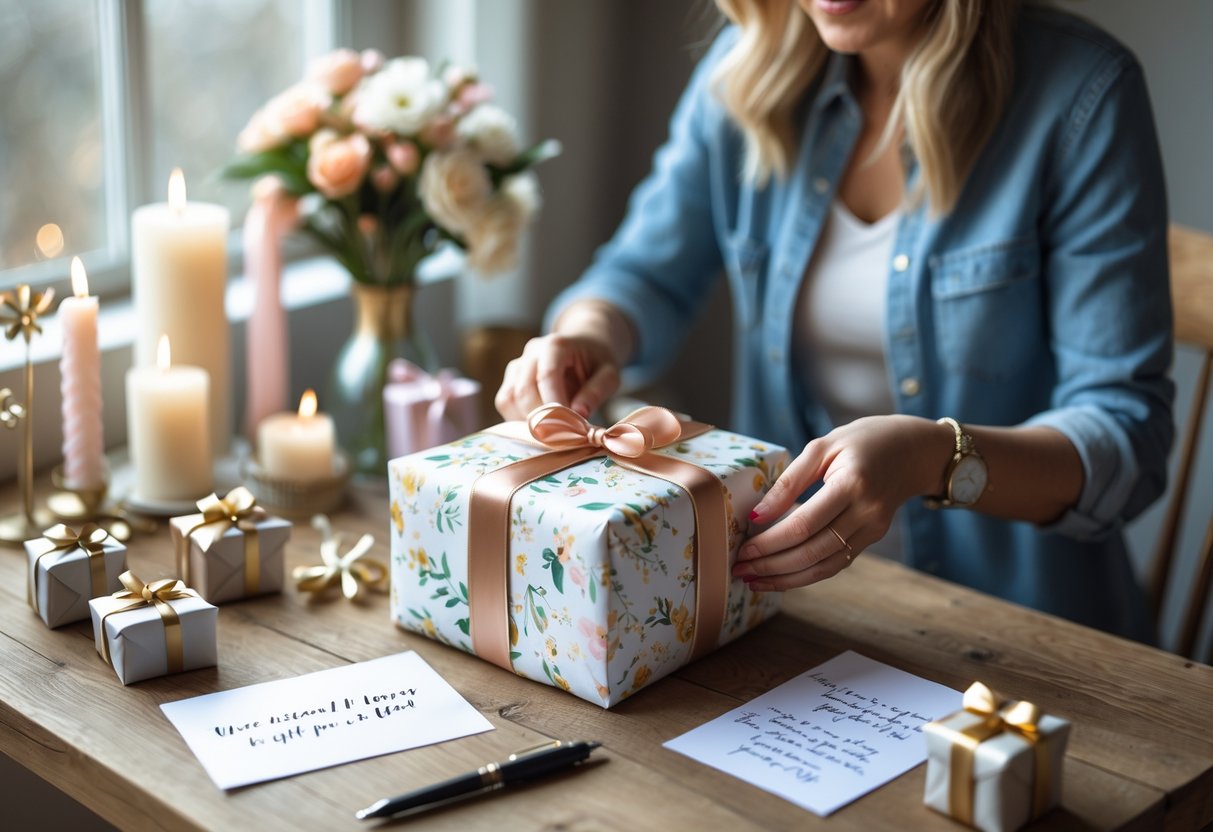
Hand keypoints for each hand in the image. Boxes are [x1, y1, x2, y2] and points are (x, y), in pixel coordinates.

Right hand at [494, 333, 621, 419]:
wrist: (584, 348)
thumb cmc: (597, 362)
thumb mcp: (610, 374)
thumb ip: (597, 391)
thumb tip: (579, 413)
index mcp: (556, 345)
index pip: (547, 375)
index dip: (554, 404)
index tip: (568, 427)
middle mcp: (531, 352)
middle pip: (523, 390)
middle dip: (542, 418)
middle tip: (562, 434)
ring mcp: (517, 365)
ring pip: (509, 398)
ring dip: (527, 420)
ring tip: (551, 430)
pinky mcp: (510, 379)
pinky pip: (505, 402)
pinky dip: (517, 419)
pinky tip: (540, 424)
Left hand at [731, 415, 950, 590]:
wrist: (913, 450)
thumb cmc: (862, 441)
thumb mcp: (822, 447)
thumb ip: (789, 481)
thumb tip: (757, 516)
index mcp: (852, 484)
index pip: (804, 524)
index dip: (771, 541)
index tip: (743, 548)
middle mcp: (866, 512)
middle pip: (812, 551)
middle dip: (772, 566)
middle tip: (739, 569)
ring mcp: (873, 529)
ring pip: (825, 566)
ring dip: (787, 578)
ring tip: (753, 581)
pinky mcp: (873, 538)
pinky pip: (836, 563)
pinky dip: (807, 575)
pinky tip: (782, 577)